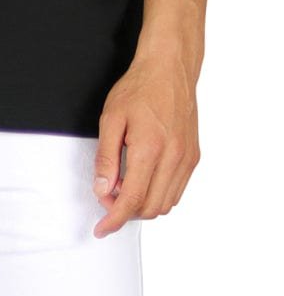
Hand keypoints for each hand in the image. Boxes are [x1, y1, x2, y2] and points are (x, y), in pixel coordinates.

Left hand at [92, 52, 200, 238]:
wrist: (170, 67)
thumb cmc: (141, 87)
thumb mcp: (111, 120)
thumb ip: (106, 159)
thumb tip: (103, 189)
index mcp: (150, 148)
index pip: (132, 200)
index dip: (114, 220)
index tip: (102, 229)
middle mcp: (173, 156)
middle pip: (149, 209)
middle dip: (125, 211)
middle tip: (109, 194)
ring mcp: (186, 158)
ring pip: (164, 205)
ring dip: (142, 205)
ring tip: (126, 184)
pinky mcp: (193, 157)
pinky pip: (175, 192)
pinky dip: (157, 195)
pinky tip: (144, 180)